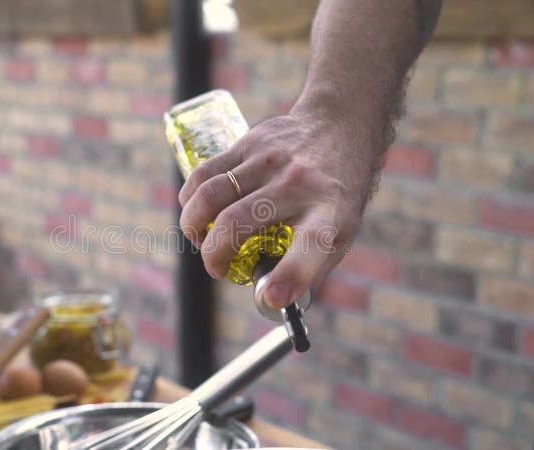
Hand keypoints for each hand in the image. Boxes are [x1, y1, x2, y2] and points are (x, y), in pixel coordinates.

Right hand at [178, 107, 382, 307]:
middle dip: (215, 256)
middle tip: (217, 269)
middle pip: (239, 221)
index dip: (290, 275)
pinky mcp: (249, 143)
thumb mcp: (344, 230)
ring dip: (193, 227)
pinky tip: (195, 213)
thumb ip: (312, 266)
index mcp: (330, 212)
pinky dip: (189, 200)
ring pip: (211, 196)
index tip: (270, 297)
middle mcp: (299, 184)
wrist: (340, 127)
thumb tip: (274, 300)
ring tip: (199, 241)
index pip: (312, 244)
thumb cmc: (337, 193)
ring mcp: (270, 160)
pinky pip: (203, 173)